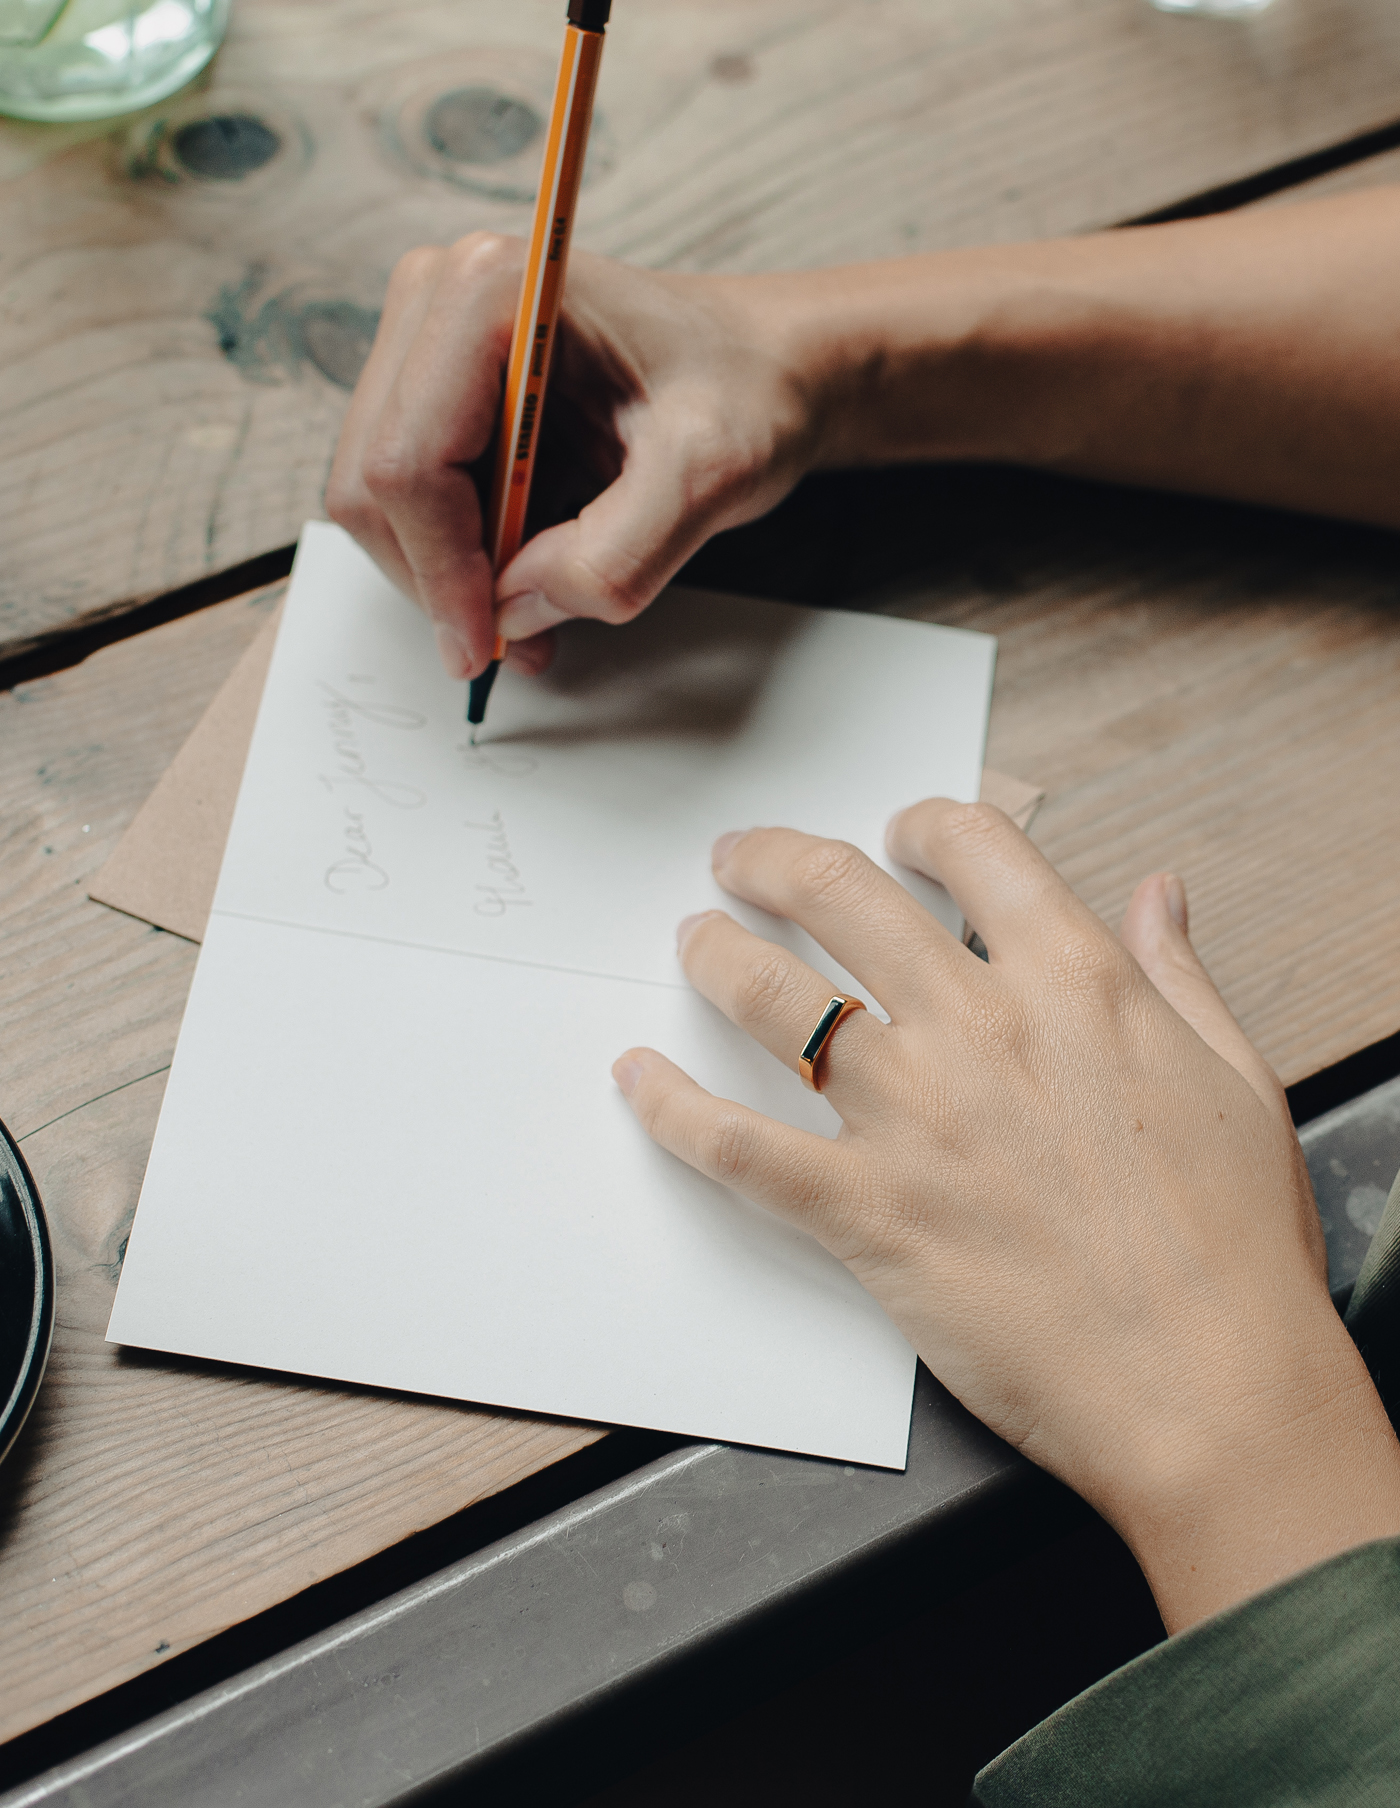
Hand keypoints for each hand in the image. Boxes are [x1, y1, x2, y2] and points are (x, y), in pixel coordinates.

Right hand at [326, 234, 823, 679]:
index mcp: (490, 293)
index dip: (441, 571)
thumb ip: (619, 553)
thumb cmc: (745, 394)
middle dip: (437, 581)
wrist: (764, 368)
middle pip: (373, 483)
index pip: (408, 462)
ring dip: (445, 577)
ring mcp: (426, 340)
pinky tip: (524, 571)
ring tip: (531, 610)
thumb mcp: (712, 477)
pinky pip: (408, 498)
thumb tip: (518, 608)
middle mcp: (437, 299)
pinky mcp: (434, 386)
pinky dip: (455, 556)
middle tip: (514, 643)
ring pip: (378, 500)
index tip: (492, 644)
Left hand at [613, 803, 1399, 1632]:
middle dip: (777, 860)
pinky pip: (738, 1146)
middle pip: (843, 897)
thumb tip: (1155, 893)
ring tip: (694, 939)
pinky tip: (638, 1076)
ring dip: (717, 956)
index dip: (923, 824)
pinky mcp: (866, 1214)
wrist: (1209, 1389)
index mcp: (1077, 984)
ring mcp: (913, 1120)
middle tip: (744, 860)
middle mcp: (981, 1030)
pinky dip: (672, 1108)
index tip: (897, 833)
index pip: (975, 850)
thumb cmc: (1233, 1250)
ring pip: (775, 1001)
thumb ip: (1179, 973)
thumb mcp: (1236, 1079)